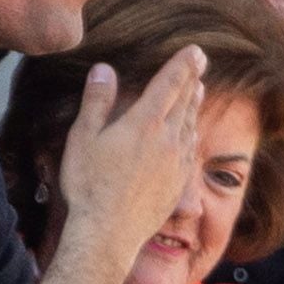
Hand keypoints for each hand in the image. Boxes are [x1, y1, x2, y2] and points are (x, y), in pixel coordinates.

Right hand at [53, 46, 208, 261]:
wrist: (109, 233)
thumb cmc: (89, 186)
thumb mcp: (83, 138)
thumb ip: (96, 101)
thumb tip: (104, 69)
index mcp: (145, 123)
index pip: (169, 84)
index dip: (183, 64)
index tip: (195, 50)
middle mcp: (168, 139)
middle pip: (185, 101)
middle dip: (192, 78)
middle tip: (201, 62)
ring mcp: (176, 163)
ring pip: (190, 125)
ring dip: (195, 105)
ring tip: (198, 91)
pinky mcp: (178, 184)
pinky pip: (191, 151)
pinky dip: (193, 134)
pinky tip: (191, 134)